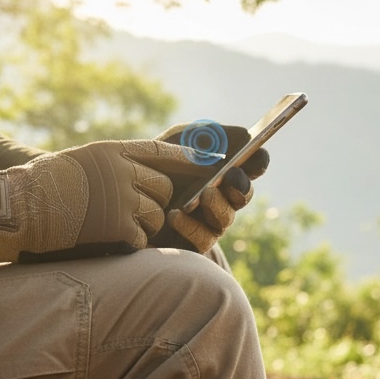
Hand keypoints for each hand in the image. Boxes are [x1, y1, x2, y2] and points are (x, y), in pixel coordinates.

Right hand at [0, 139, 184, 262]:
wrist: (15, 210)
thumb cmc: (38, 189)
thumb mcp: (78, 164)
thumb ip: (110, 168)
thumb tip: (142, 179)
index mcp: (111, 152)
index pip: (159, 152)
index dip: (186, 158)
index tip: (207, 162)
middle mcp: (122, 172)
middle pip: (163, 189)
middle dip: (154, 202)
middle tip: (128, 211)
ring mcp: (122, 200)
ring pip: (156, 216)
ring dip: (141, 226)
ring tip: (109, 227)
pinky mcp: (119, 228)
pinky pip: (141, 239)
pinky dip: (128, 244)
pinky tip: (106, 240)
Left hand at [151, 123, 269, 251]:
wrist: (121, 192)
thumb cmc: (154, 162)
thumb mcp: (179, 139)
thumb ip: (208, 135)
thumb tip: (245, 135)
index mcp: (223, 170)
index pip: (251, 166)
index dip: (258, 162)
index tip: (255, 155)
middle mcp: (221, 197)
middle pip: (244, 195)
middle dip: (242, 186)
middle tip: (231, 178)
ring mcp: (207, 222)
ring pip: (226, 219)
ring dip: (218, 206)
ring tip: (204, 194)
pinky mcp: (189, 243)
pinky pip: (201, 240)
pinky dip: (191, 226)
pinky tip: (175, 214)